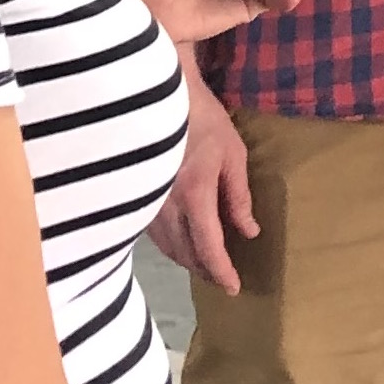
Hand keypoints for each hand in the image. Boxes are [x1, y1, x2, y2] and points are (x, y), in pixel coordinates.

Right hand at [148, 66, 259, 294]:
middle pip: (184, 252)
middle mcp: (164, 204)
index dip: (221, 270)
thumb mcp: (232, 154)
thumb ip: (239, 196)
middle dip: (204, 269)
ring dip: (186, 259)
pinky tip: (182, 243)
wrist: (158, 96)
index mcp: (193, 194)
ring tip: (206, 265)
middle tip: (223, 279)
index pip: (208, 246)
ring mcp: (145, 201)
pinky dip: (170, 244)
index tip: (234, 287)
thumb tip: (248, 231)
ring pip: (166, 246)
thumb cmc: (202, 119)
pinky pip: (153, 232)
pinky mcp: (135, 195)